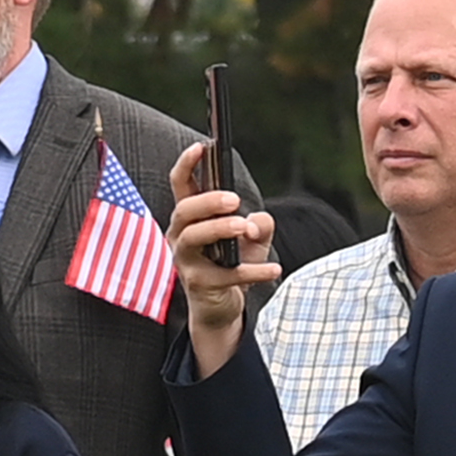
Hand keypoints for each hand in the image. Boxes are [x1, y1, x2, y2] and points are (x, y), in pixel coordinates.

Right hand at [172, 157, 280, 372]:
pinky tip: (274, 269)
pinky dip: (252, 270)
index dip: (188, 164)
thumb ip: (259, 224)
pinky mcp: (199, 284)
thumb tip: (256, 222)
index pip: (181, 185)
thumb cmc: (232, 264)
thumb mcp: (252, 239)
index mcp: (191, 218)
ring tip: (244, 227)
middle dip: (208, 201)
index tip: (202, 146)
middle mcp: (181, 236)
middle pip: (184, 210)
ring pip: (193, 238)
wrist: (222, 309)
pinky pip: (224, 274)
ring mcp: (186, 261)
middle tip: (234, 200)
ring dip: (220, 229)